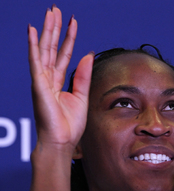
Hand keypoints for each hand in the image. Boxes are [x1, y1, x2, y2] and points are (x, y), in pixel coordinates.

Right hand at [28, 7, 93, 151]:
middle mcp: (48, 78)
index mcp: (59, 82)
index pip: (64, 54)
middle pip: (52, 48)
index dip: (69, 38)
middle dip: (55, 29)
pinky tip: (32, 31)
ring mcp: (42, 81)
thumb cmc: (69, 124)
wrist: (62, 141)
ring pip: (44, 50)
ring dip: (47, 31)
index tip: (73, 22)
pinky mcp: (38, 85)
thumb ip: (82, 75)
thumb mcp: (81, 96)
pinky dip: (33, 46)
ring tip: (50, 13)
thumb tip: (87, 54)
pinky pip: (36, 62)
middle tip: (57, 10)